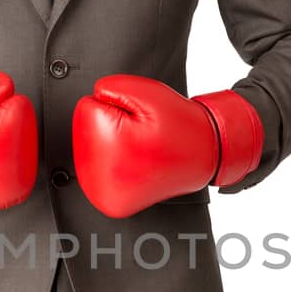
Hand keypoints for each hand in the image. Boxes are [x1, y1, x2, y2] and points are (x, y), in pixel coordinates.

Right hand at [0, 69, 37, 207]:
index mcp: (5, 148)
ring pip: (23, 141)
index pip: (20, 105)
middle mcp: (15, 176)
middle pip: (25, 125)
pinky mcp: (11, 194)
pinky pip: (18, 160)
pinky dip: (2, 155)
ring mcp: (14, 189)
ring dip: (1, 138)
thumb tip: (15, 92)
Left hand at [71, 74, 263, 216]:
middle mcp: (98, 185)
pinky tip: (135, 162)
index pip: (87, 109)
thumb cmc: (179, 125)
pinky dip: (115, 161)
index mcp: (104, 152)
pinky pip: (99, 169)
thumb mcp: (145, 92)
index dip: (116, 107)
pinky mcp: (109, 202)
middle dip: (111, 127)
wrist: (206, 154)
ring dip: (111, 145)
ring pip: (90, 150)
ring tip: (140, 148)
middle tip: (142, 135)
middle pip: (84, 132)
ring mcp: (103, 197)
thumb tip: (89, 102)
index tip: (140, 120)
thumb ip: (107, 89)